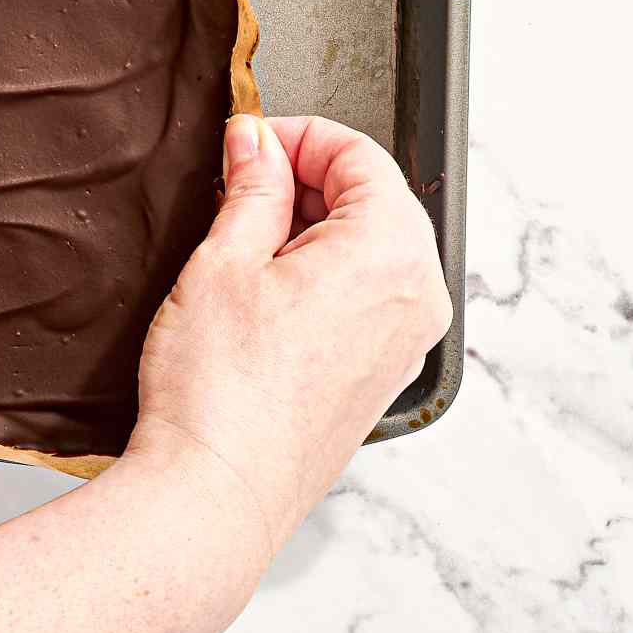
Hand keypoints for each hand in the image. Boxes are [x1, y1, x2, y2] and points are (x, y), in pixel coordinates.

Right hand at [129, 113, 451, 553]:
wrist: (215, 495)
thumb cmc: (218, 395)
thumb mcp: (223, 263)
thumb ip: (251, 188)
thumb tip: (255, 144)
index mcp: (392, 254)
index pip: (359, 155)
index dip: (296, 136)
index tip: (247, 144)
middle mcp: (417, 300)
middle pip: (373, 203)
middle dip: (304, 186)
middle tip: (235, 194)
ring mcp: (404, 347)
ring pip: (368, 254)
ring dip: (310, 236)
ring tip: (241, 254)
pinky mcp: (380, 382)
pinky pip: (363, 305)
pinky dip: (320, 284)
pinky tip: (261, 303)